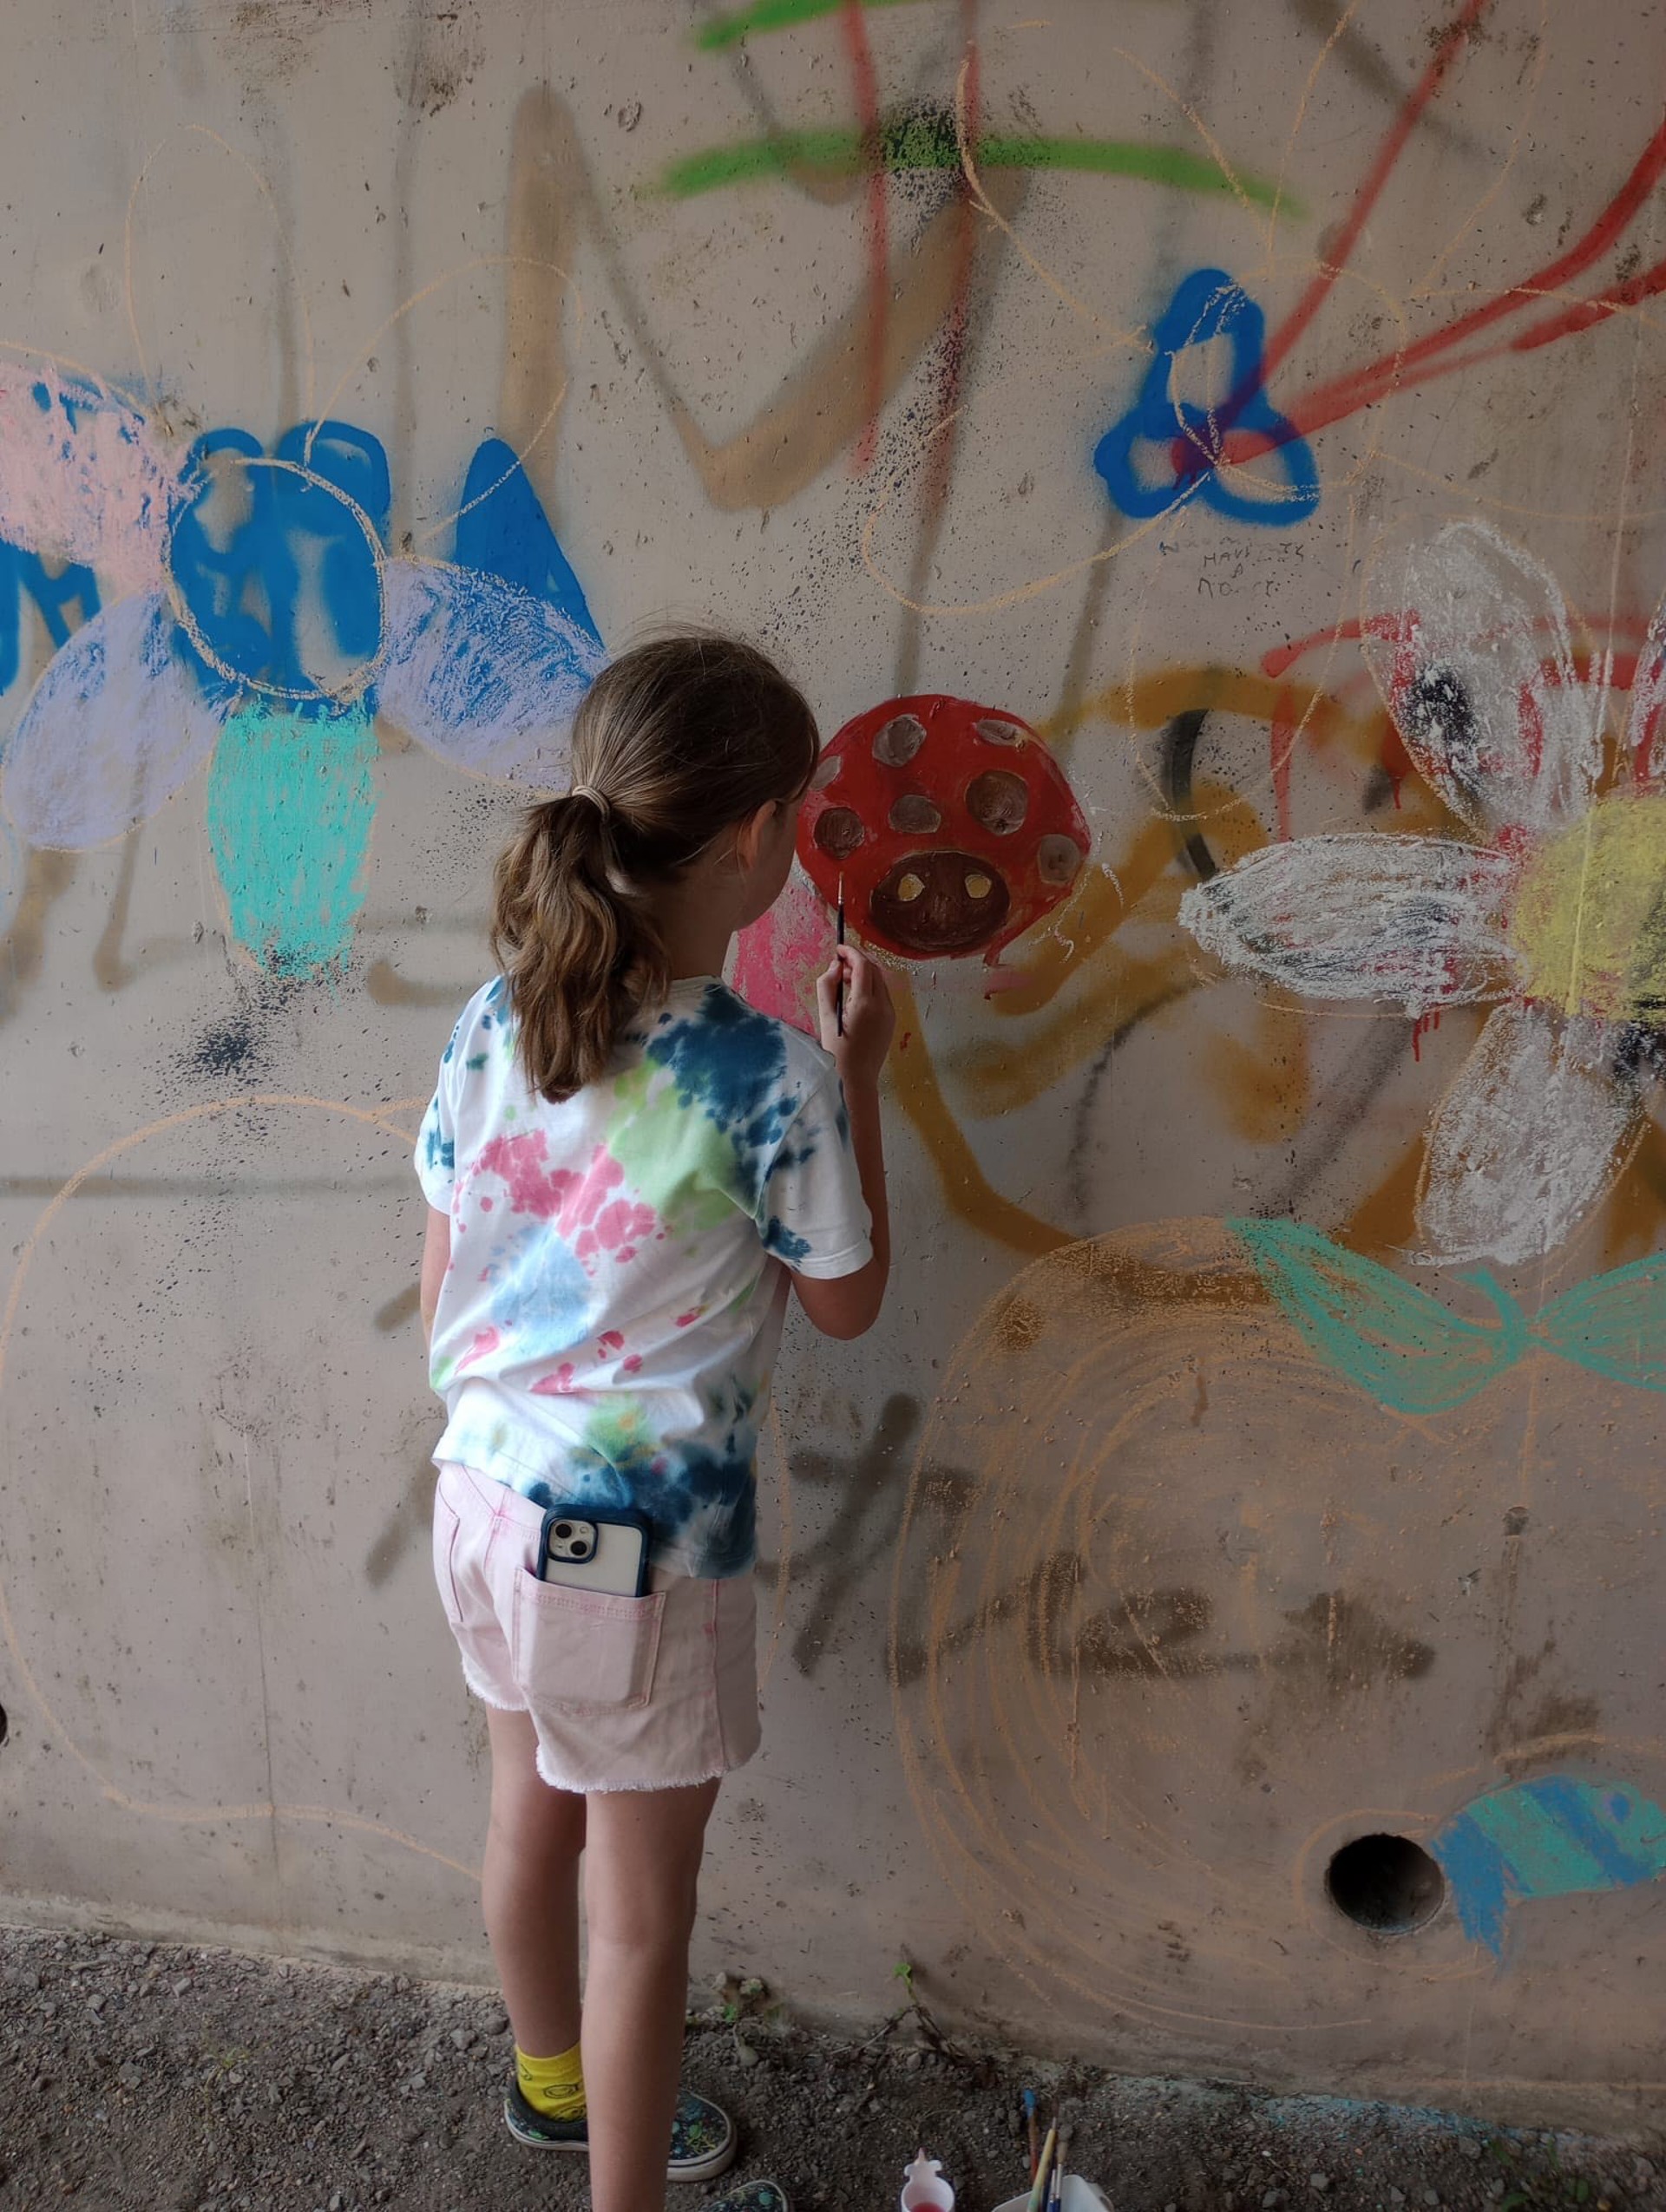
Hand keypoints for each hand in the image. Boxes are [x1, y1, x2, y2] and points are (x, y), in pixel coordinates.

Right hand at [816, 944, 895, 1088]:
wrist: (856, 1079)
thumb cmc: (836, 1051)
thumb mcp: (825, 1016)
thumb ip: (827, 986)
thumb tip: (835, 966)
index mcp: (865, 1003)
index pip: (863, 965)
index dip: (850, 952)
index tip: (838, 949)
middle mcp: (883, 1005)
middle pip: (874, 970)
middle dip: (857, 962)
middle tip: (838, 966)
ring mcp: (890, 1013)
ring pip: (879, 981)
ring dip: (864, 975)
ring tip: (844, 982)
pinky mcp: (891, 1020)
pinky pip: (882, 995)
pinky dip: (869, 988)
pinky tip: (854, 997)